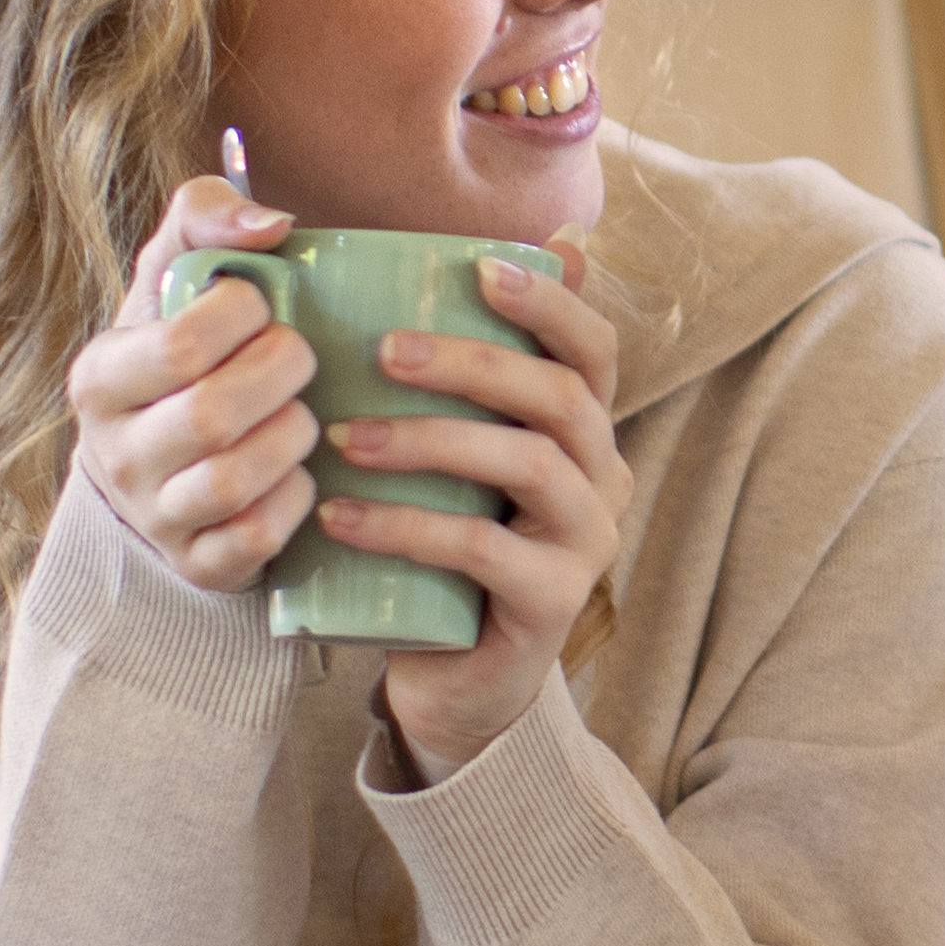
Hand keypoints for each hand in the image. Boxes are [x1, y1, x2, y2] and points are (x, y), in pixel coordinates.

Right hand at [62, 176, 315, 596]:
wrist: (160, 464)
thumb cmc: (180, 350)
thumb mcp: (174, 273)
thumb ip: (205, 216)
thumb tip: (272, 224)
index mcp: (99, 375)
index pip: (182, 343)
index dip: (246, 316)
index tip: (261, 308)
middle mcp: (114, 451)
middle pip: (213, 414)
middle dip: (281, 376)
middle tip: (299, 357)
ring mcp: (152, 515)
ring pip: (235, 480)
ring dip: (292, 436)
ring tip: (302, 413)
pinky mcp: (196, 563)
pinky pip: (256, 537)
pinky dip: (294, 501)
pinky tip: (297, 473)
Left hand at [322, 245, 631, 782]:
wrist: (454, 679)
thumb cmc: (446, 549)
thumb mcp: (454, 460)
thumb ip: (457, 381)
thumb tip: (453, 271)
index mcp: (586, 431)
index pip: (593, 349)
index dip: (550, 302)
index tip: (479, 266)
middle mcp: (604, 479)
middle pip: (562, 397)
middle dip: (472, 363)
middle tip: (383, 351)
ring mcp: (586, 543)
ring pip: (528, 464)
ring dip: (431, 441)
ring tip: (347, 438)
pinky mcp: (552, 603)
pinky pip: (483, 549)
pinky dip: (406, 528)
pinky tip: (341, 518)